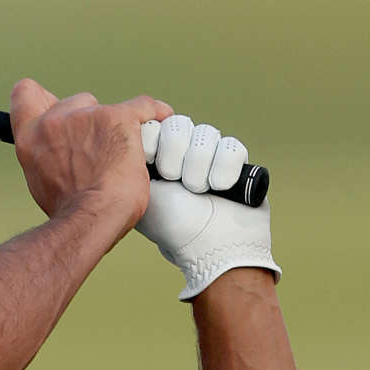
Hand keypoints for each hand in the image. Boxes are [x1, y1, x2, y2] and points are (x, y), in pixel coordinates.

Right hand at [11, 79, 162, 245]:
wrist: (90, 220)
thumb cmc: (72, 212)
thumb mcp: (44, 182)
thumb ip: (50, 158)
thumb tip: (63, 154)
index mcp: (30, 138)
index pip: (25, 94)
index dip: (43, 97)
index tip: (57, 109)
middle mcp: (53, 121)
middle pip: (77, 102)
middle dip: (91, 122)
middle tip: (102, 152)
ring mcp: (85, 116)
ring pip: (109, 109)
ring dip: (119, 127)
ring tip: (128, 156)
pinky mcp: (117, 118)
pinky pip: (144, 107)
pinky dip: (154, 114)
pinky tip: (161, 121)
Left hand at [135, 114, 277, 299]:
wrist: (211, 246)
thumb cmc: (173, 226)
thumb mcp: (141, 191)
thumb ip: (133, 159)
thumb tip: (138, 130)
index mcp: (159, 159)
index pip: (156, 123)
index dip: (156, 142)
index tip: (156, 168)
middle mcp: (184, 154)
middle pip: (180, 124)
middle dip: (176, 155)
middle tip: (175, 181)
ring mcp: (211, 156)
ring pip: (206, 133)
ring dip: (199, 165)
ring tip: (198, 191)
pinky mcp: (236, 162)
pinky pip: (231, 146)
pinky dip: (224, 169)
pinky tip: (220, 188)